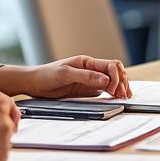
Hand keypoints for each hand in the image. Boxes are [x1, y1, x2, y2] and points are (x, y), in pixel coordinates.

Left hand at [0, 57, 130, 98]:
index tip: (114, 89)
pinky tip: (116, 99)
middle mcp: (91, 69)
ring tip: (124, 97)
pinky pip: (104, 90)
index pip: (110, 65)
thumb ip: (85, 76)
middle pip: (115, 71)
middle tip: (122, 95)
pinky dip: (113, 93)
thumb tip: (105, 79)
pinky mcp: (87, 90)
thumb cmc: (47, 75)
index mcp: (87, 61)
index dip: (116, 76)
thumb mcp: (65, 74)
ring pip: (112, 80)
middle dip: (122, 82)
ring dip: (120, 87)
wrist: (35, 84)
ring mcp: (90, 80)